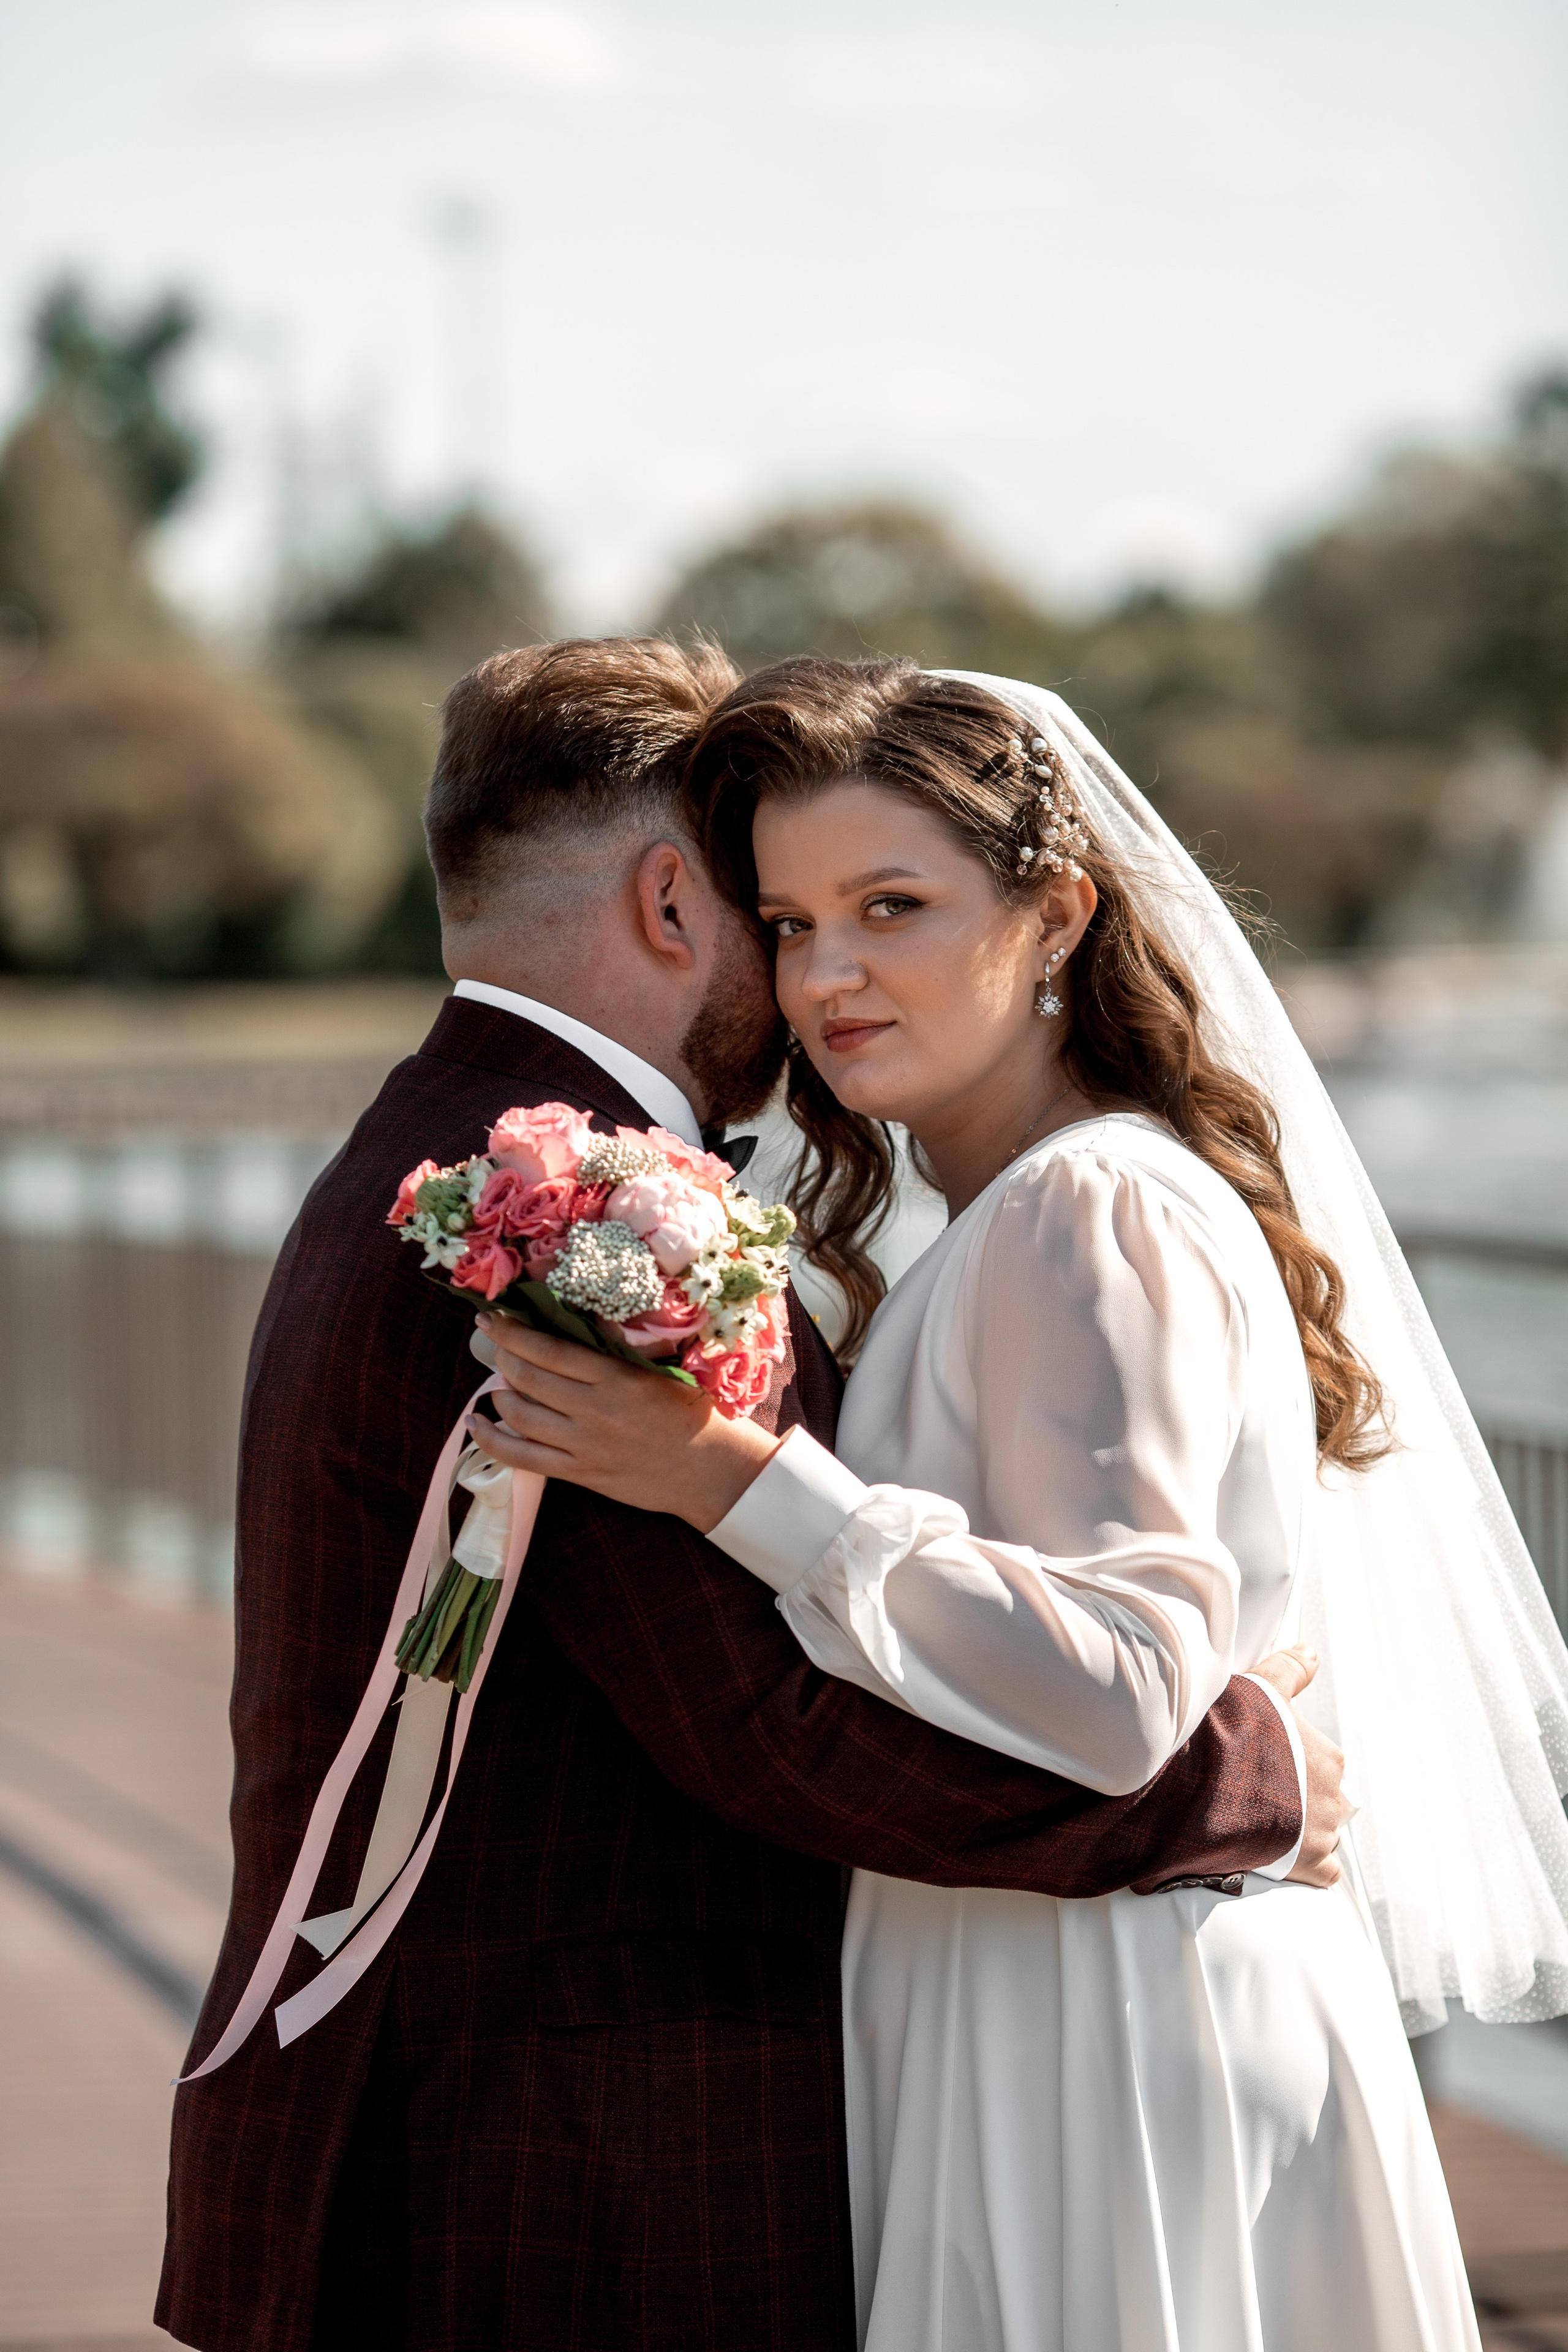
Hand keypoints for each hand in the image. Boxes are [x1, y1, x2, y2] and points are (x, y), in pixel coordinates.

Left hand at [467, 1314, 780, 1531]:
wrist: (708, 1469)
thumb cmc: (688, 1413)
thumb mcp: (655, 1371)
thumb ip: (614, 1349)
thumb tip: (574, 1321)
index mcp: (615, 1377)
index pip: (549, 1349)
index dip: (512, 1332)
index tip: (491, 1317)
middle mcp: (594, 1410)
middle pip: (527, 1378)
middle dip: (502, 1356)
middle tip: (497, 1344)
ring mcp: (584, 1445)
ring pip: (519, 1414)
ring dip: (499, 1393)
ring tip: (500, 1382)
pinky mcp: (579, 1473)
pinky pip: (521, 1458)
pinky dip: (491, 1440)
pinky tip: (477, 1425)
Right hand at [1249, 1644, 1349, 1888]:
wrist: (1214, 1782)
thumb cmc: (1237, 1733)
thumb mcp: (1263, 1687)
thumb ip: (1290, 1670)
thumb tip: (1310, 1652)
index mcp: (1328, 1756)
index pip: (1322, 1762)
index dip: (1295, 1764)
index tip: (1269, 1767)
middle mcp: (1334, 1795)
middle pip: (1327, 1800)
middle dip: (1304, 1801)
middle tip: (1264, 1798)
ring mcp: (1323, 1833)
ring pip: (1326, 1834)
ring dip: (1304, 1833)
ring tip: (1267, 1829)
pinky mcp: (1309, 1865)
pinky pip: (1325, 1874)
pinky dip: (1311, 1870)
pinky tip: (1288, 1862)